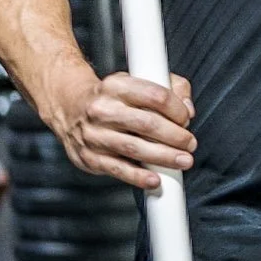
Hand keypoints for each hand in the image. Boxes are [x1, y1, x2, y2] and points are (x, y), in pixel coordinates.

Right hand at [42, 69, 196, 191]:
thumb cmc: (115, 97)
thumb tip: (188, 111)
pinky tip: (155, 180)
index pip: (155, 96)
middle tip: (190, 144)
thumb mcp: (138, 80)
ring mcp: (93, 135)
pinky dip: (138, 176)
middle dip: (175, 136)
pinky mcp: (89, 157)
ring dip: (163, 157)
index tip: (186, 119)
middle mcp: (102, 109)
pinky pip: (117, 169)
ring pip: (134, 148)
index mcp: (117, 86)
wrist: (70, 108)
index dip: (177, 109)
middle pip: (147, 124)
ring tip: (183, 161)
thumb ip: (171, 88)